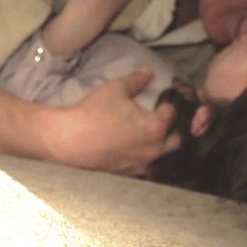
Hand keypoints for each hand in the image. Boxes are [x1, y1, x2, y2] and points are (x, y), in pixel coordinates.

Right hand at [41, 68, 180, 175]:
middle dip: (176, 128)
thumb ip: (137, 80)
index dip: (172, 103)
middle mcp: (154, 149)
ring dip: (163, 145)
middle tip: (168, 118)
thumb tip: (150, 71)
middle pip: (177, 140)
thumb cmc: (94, 112)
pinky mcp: (129, 174)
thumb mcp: (116, 89)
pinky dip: (147, 157)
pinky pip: (147, 166)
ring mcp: (142, 164)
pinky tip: (139, 150)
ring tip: (156, 135)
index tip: (169, 97)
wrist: (69, 140)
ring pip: (163, 156)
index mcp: (156, 127)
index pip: (173, 113)